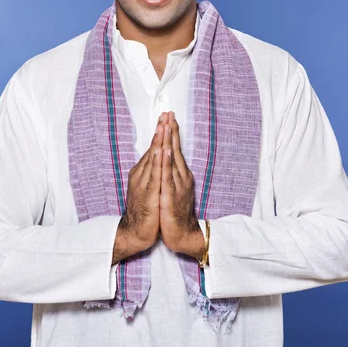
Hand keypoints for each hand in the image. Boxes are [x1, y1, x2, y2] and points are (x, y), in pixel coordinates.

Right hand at [120, 117, 163, 252]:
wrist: (136, 232)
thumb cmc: (145, 210)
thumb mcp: (149, 188)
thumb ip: (152, 173)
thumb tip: (158, 160)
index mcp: (143, 173)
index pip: (153, 149)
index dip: (160, 133)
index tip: (166, 117)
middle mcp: (141, 175)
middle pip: (152, 149)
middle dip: (159, 131)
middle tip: (165, 115)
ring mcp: (143, 184)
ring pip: (152, 159)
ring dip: (158, 142)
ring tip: (163, 127)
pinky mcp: (148, 194)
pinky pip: (154, 175)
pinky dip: (158, 162)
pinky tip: (161, 151)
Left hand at [159, 111, 204, 257]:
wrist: (181, 233)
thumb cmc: (175, 211)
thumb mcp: (173, 188)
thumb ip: (171, 174)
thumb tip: (168, 160)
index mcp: (180, 174)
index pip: (175, 149)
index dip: (172, 132)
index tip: (169, 116)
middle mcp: (180, 176)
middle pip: (175, 149)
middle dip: (171, 131)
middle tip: (169, 113)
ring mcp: (177, 185)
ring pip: (172, 160)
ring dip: (170, 142)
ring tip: (168, 126)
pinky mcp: (171, 195)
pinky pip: (168, 177)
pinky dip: (167, 163)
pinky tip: (166, 151)